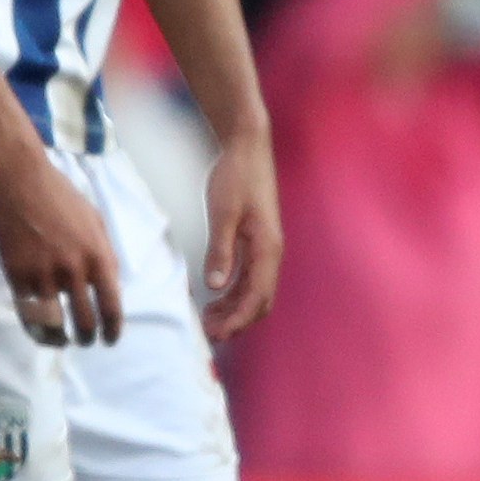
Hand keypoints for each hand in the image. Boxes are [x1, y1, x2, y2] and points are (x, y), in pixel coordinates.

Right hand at [0, 142, 124, 346]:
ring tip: (61, 342)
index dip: (112, 330)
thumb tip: (109, 284)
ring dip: (60, 339)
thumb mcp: (95, 221)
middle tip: (86, 342)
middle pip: (85, 322)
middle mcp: (74, 270)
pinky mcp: (17, 274)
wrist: (20, 179)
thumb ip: (104, 254)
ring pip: (54, 323)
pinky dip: (35, 326)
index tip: (110, 340)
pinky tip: (39, 329)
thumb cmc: (60, 195)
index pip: (111, 307)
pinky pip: (27, 312)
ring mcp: (43, 274)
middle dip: (87, 338)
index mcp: (98, 256)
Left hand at [197, 122, 281, 342]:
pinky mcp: (256, 240)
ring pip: (254, 290)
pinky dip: (234, 291)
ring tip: (208, 319)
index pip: (257, 297)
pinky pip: (249, 276)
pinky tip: (215, 296)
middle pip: (260, 300)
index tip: (216, 334)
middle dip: (237, 320)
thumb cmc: (236, 176)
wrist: (247, 146)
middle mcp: (271, 251)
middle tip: (210, 332)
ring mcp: (265, 247)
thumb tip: (214, 286)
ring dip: (234, 308)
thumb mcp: (223, 214)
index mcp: (267, 248)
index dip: (237, 320)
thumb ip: (220, 250)